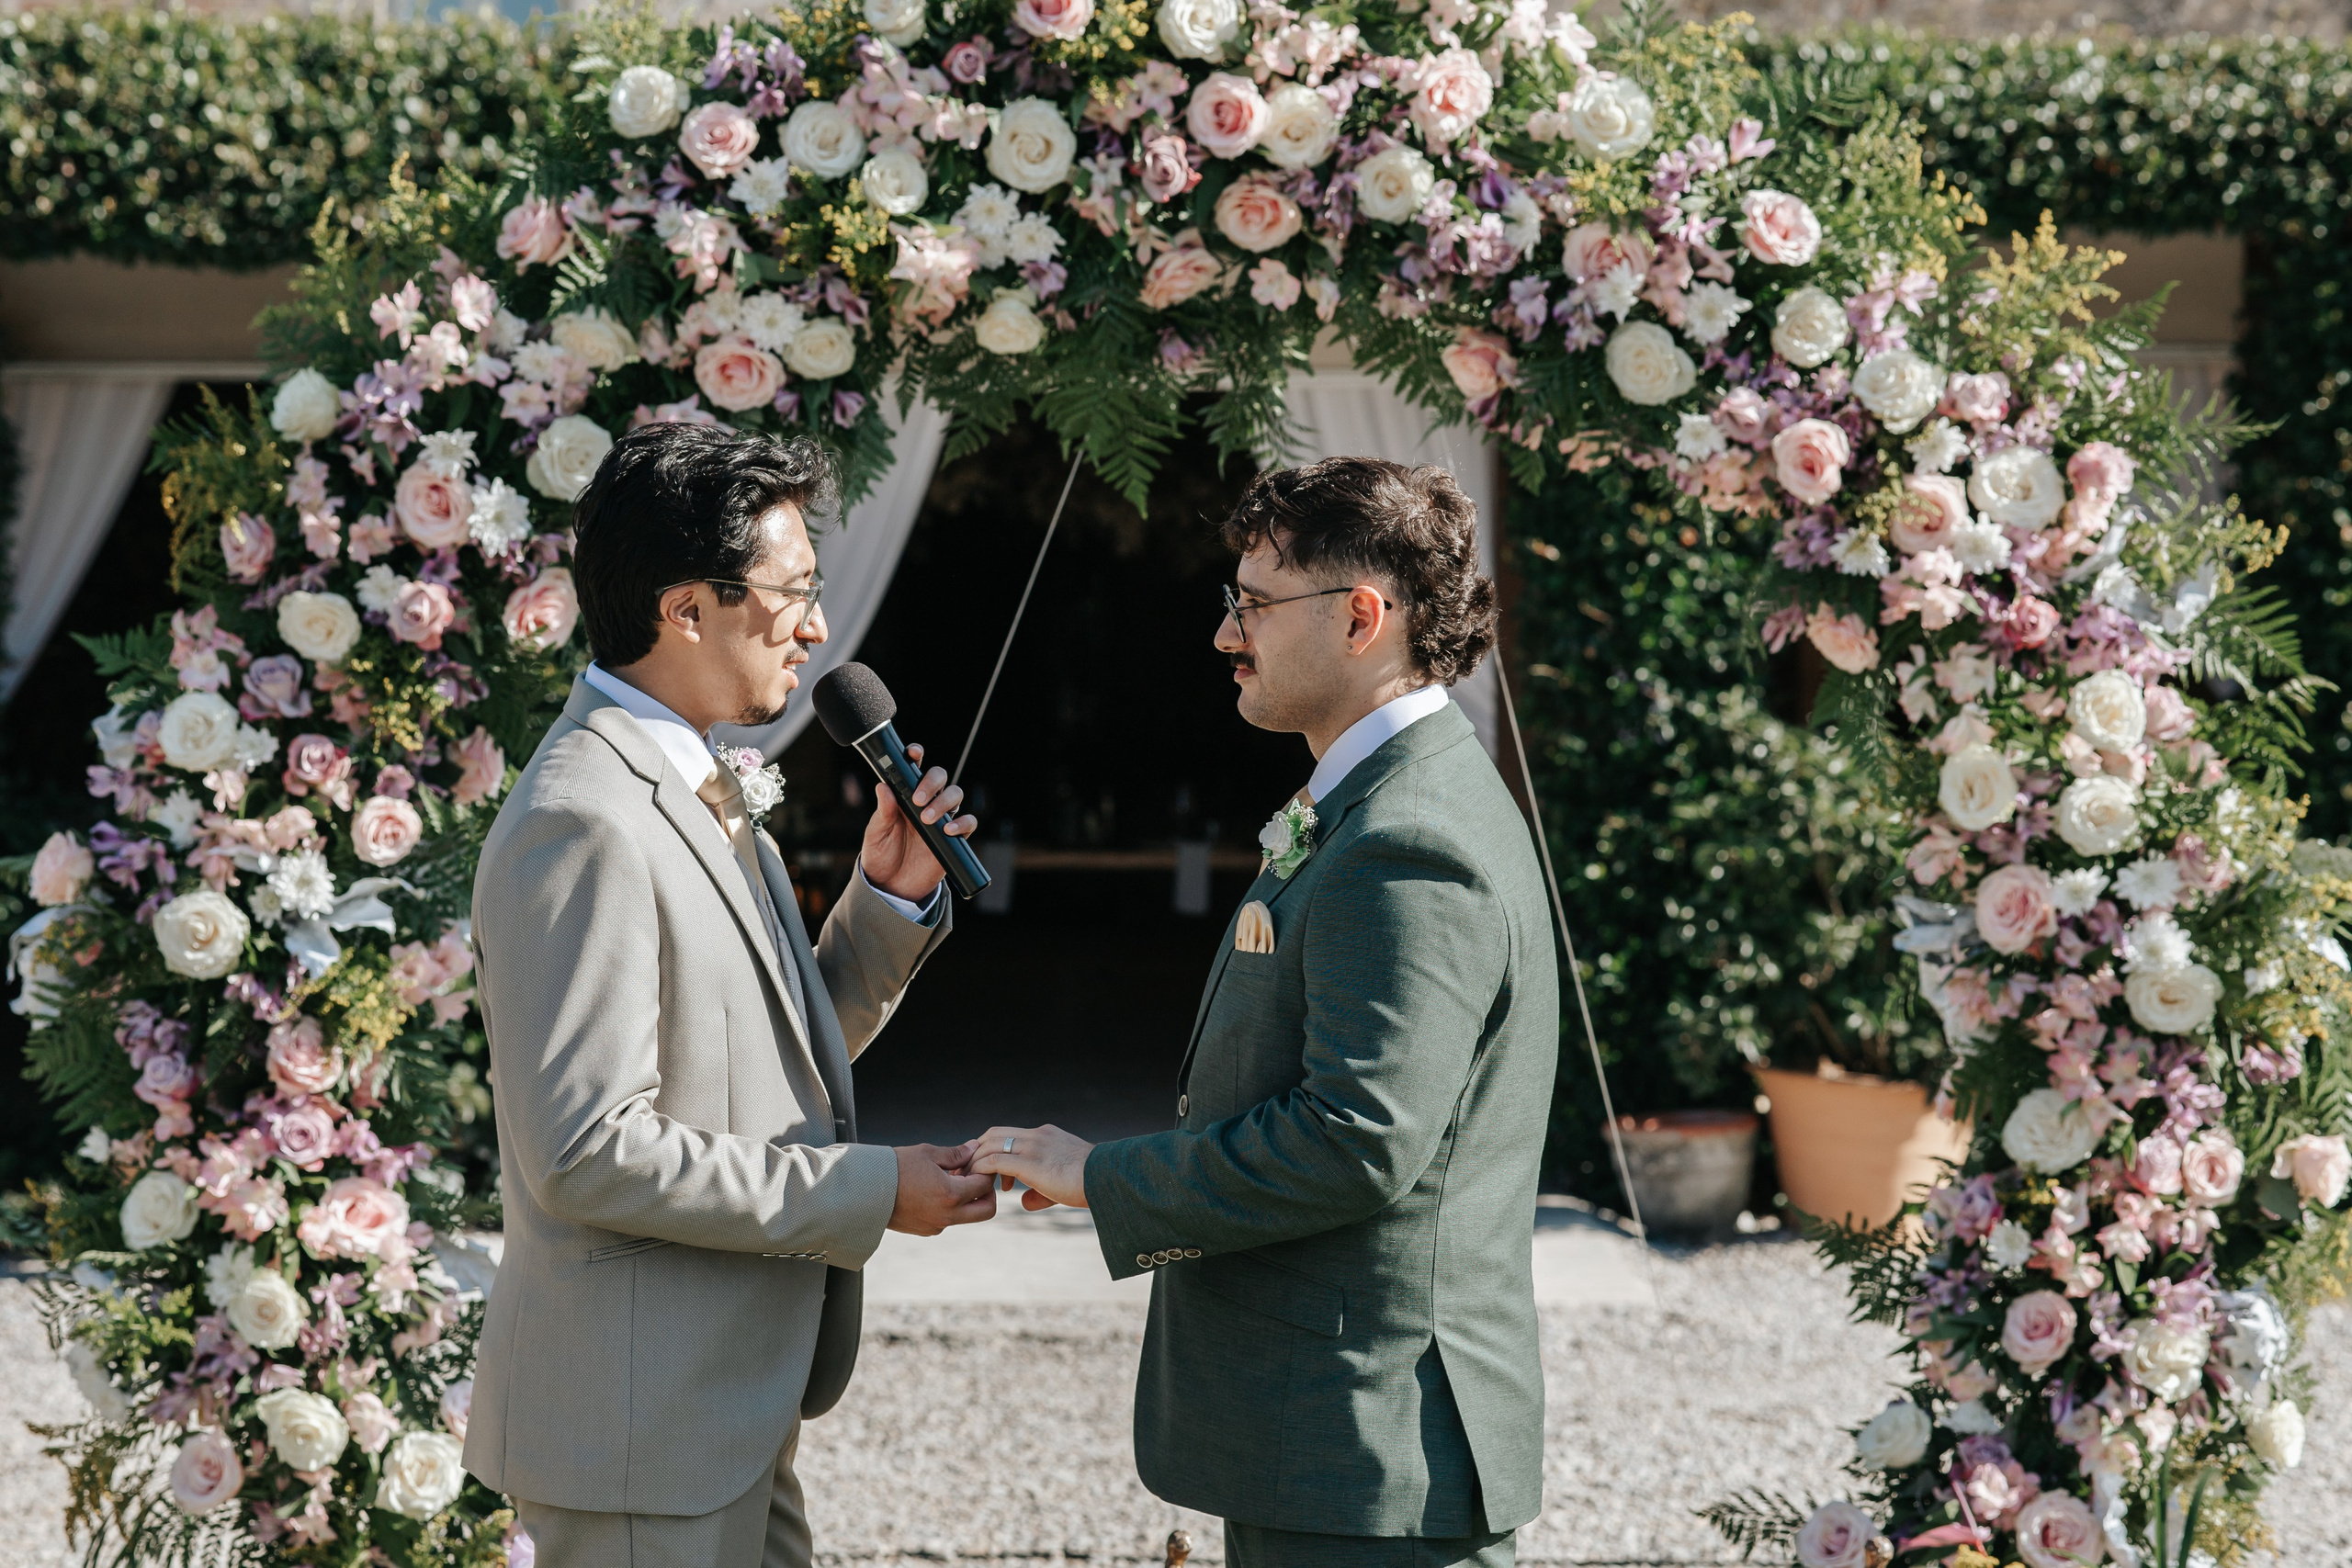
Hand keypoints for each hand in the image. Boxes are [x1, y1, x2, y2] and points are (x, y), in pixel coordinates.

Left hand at [858, 741, 979, 903]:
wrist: (892, 886)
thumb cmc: (881, 855)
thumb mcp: (876, 833)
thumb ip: (882, 811)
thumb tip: (882, 786)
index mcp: (904, 796)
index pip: (913, 769)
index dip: (916, 756)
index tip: (914, 753)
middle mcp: (925, 802)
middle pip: (940, 776)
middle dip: (932, 782)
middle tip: (918, 799)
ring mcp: (941, 818)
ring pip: (955, 795)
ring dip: (944, 801)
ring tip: (927, 819)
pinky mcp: (953, 838)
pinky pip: (968, 823)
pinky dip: (962, 823)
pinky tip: (947, 830)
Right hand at [888, 1141, 996, 1234]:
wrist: (864, 1190)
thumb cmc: (895, 1167)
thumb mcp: (927, 1154)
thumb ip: (956, 1154)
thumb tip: (973, 1149)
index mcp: (951, 1195)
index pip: (984, 1186)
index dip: (986, 1172)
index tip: (979, 1163)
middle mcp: (947, 1215)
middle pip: (986, 1211)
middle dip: (987, 1194)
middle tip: (977, 1178)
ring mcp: (936, 1226)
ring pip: (967, 1216)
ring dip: (967, 1200)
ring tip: (951, 1180)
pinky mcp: (926, 1230)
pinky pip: (948, 1220)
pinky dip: (950, 1207)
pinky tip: (935, 1190)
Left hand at [968, 1125, 1093, 1210]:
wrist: (1107, 1178)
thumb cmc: (1090, 1183)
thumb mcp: (1063, 1183)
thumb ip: (1041, 1192)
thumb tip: (1024, 1202)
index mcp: (1045, 1135)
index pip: (1008, 1133)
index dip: (991, 1148)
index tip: (986, 1169)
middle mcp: (1037, 1135)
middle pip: (993, 1134)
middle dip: (978, 1151)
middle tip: (972, 1173)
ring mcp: (1033, 1146)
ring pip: (990, 1145)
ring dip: (977, 1162)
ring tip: (973, 1182)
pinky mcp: (1030, 1163)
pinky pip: (995, 1161)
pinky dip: (983, 1171)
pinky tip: (983, 1185)